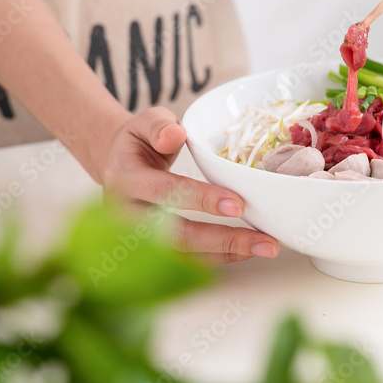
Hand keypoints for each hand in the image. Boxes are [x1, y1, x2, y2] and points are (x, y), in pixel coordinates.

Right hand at [91, 107, 279, 263]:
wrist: (116, 166)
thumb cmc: (139, 143)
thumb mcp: (145, 123)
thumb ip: (159, 125)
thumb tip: (174, 135)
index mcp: (125, 179)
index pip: (166, 192)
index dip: (201, 199)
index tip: (237, 204)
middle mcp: (126, 216)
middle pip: (176, 234)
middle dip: (223, 238)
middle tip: (262, 240)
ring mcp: (136, 240)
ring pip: (185, 254)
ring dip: (227, 253)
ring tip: (266, 248)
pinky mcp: (150, 251)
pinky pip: (187, 260)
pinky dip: (219, 257)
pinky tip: (248, 250)